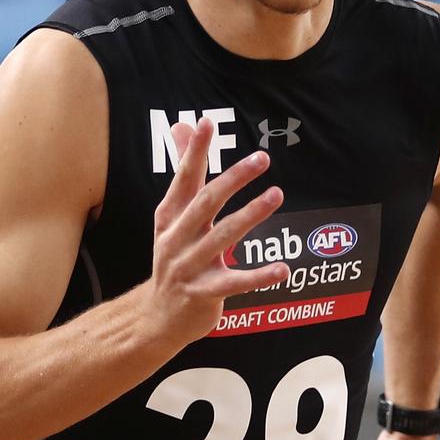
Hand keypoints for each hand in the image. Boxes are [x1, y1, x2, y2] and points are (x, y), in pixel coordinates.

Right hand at [145, 117, 288, 346]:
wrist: (157, 316)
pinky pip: (235, 282)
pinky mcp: (204, 294)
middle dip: (232, 178)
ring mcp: (189, 266)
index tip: (206, 123)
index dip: (194, 151)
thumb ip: (184, 171)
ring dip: (251, 214)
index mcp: (170, 215)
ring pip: (222, 236)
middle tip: (261, 158)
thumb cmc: (175, 256)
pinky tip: (282, 268)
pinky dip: (259, 276)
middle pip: (206, 202)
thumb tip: (181, 126)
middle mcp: (177, 237)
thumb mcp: (174, 215)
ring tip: (276, 194)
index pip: (184, 177)